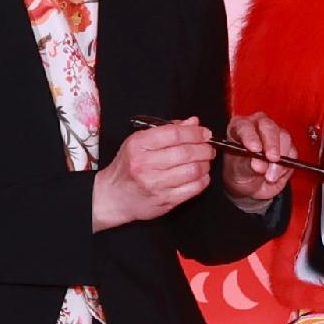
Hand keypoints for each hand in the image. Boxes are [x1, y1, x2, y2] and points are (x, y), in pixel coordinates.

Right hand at [92, 118, 214, 227]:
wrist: (113, 196)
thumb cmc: (128, 167)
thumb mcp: (139, 142)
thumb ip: (167, 131)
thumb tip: (193, 122)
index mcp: (138, 145)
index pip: (174, 134)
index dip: (195, 132)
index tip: (204, 133)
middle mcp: (145, 164)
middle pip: (185, 152)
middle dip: (204, 148)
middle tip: (209, 147)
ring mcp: (155, 184)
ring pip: (192, 171)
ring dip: (205, 164)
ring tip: (205, 161)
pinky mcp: (165, 200)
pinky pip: (193, 189)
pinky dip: (202, 180)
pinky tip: (201, 175)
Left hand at [219, 110, 295, 211]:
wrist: (251, 184)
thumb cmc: (241, 172)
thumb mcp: (239, 171)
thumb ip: (249, 167)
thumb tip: (261, 166)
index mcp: (240, 127)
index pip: (244, 127)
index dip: (250, 136)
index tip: (255, 149)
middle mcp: (258, 126)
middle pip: (268, 127)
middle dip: (272, 144)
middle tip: (272, 159)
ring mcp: (275, 134)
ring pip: (284, 137)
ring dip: (280, 158)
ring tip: (271, 176)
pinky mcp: (288, 146)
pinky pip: (292, 152)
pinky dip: (287, 165)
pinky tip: (277, 175)